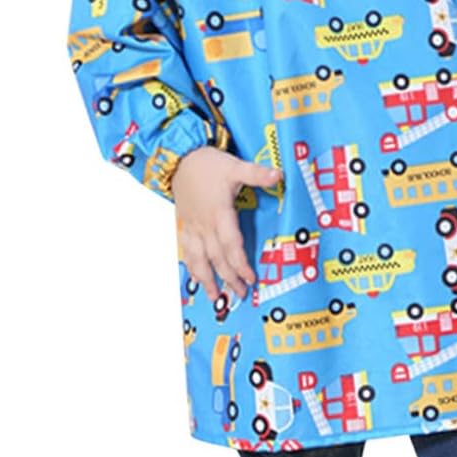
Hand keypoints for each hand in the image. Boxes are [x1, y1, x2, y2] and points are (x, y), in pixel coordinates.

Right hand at [171, 146, 281, 301]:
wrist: (178, 159)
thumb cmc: (207, 164)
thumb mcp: (235, 166)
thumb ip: (256, 173)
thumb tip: (278, 175)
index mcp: (219, 214)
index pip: (231, 245)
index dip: (240, 264)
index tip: (250, 278)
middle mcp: (205, 225)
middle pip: (217, 258)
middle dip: (229, 278)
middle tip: (241, 294)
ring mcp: (193, 228)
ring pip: (199, 260)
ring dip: (207, 280)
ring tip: (215, 297)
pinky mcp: (185, 226)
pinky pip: (187, 251)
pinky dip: (192, 267)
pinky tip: (196, 278)